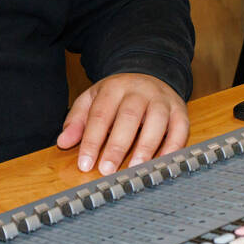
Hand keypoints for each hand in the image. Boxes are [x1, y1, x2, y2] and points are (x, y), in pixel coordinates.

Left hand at [56, 72, 188, 174]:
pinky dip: (173, 147)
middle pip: (128, 117)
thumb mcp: (92, 99)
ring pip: (156, 122)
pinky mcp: (179, 110)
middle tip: (107, 170)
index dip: (92, 141)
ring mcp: (162, 99)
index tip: (85, 164)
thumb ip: (77, 120)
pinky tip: (162, 163)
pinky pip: (180, 128)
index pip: (100, 115)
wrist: (149, 73)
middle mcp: (139, 91)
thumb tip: (63, 142)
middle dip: (117, 146)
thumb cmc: (117, 95)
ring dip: (146, 147)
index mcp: (114, 87)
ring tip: (135, 169)